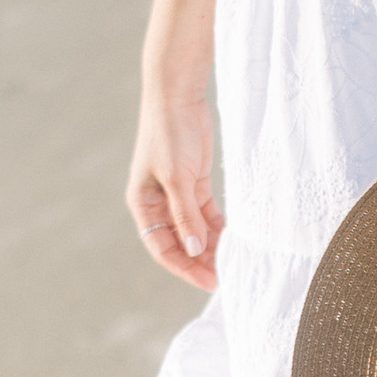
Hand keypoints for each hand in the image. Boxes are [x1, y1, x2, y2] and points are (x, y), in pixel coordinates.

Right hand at [125, 95, 223, 290]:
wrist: (177, 96)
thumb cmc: (168, 133)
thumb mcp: (177, 177)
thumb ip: (186, 215)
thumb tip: (195, 250)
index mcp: (143, 205)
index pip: (162, 248)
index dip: (185, 267)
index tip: (209, 281)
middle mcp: (158, 205)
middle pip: (180, 243)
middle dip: (200, 261)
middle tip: (226, 277)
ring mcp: (177, 195)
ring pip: (195, 231)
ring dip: (211, 247)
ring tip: (232, 262)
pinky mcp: (194, 184)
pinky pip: (206, 214)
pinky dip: (218, 228)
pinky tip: (233, 240)